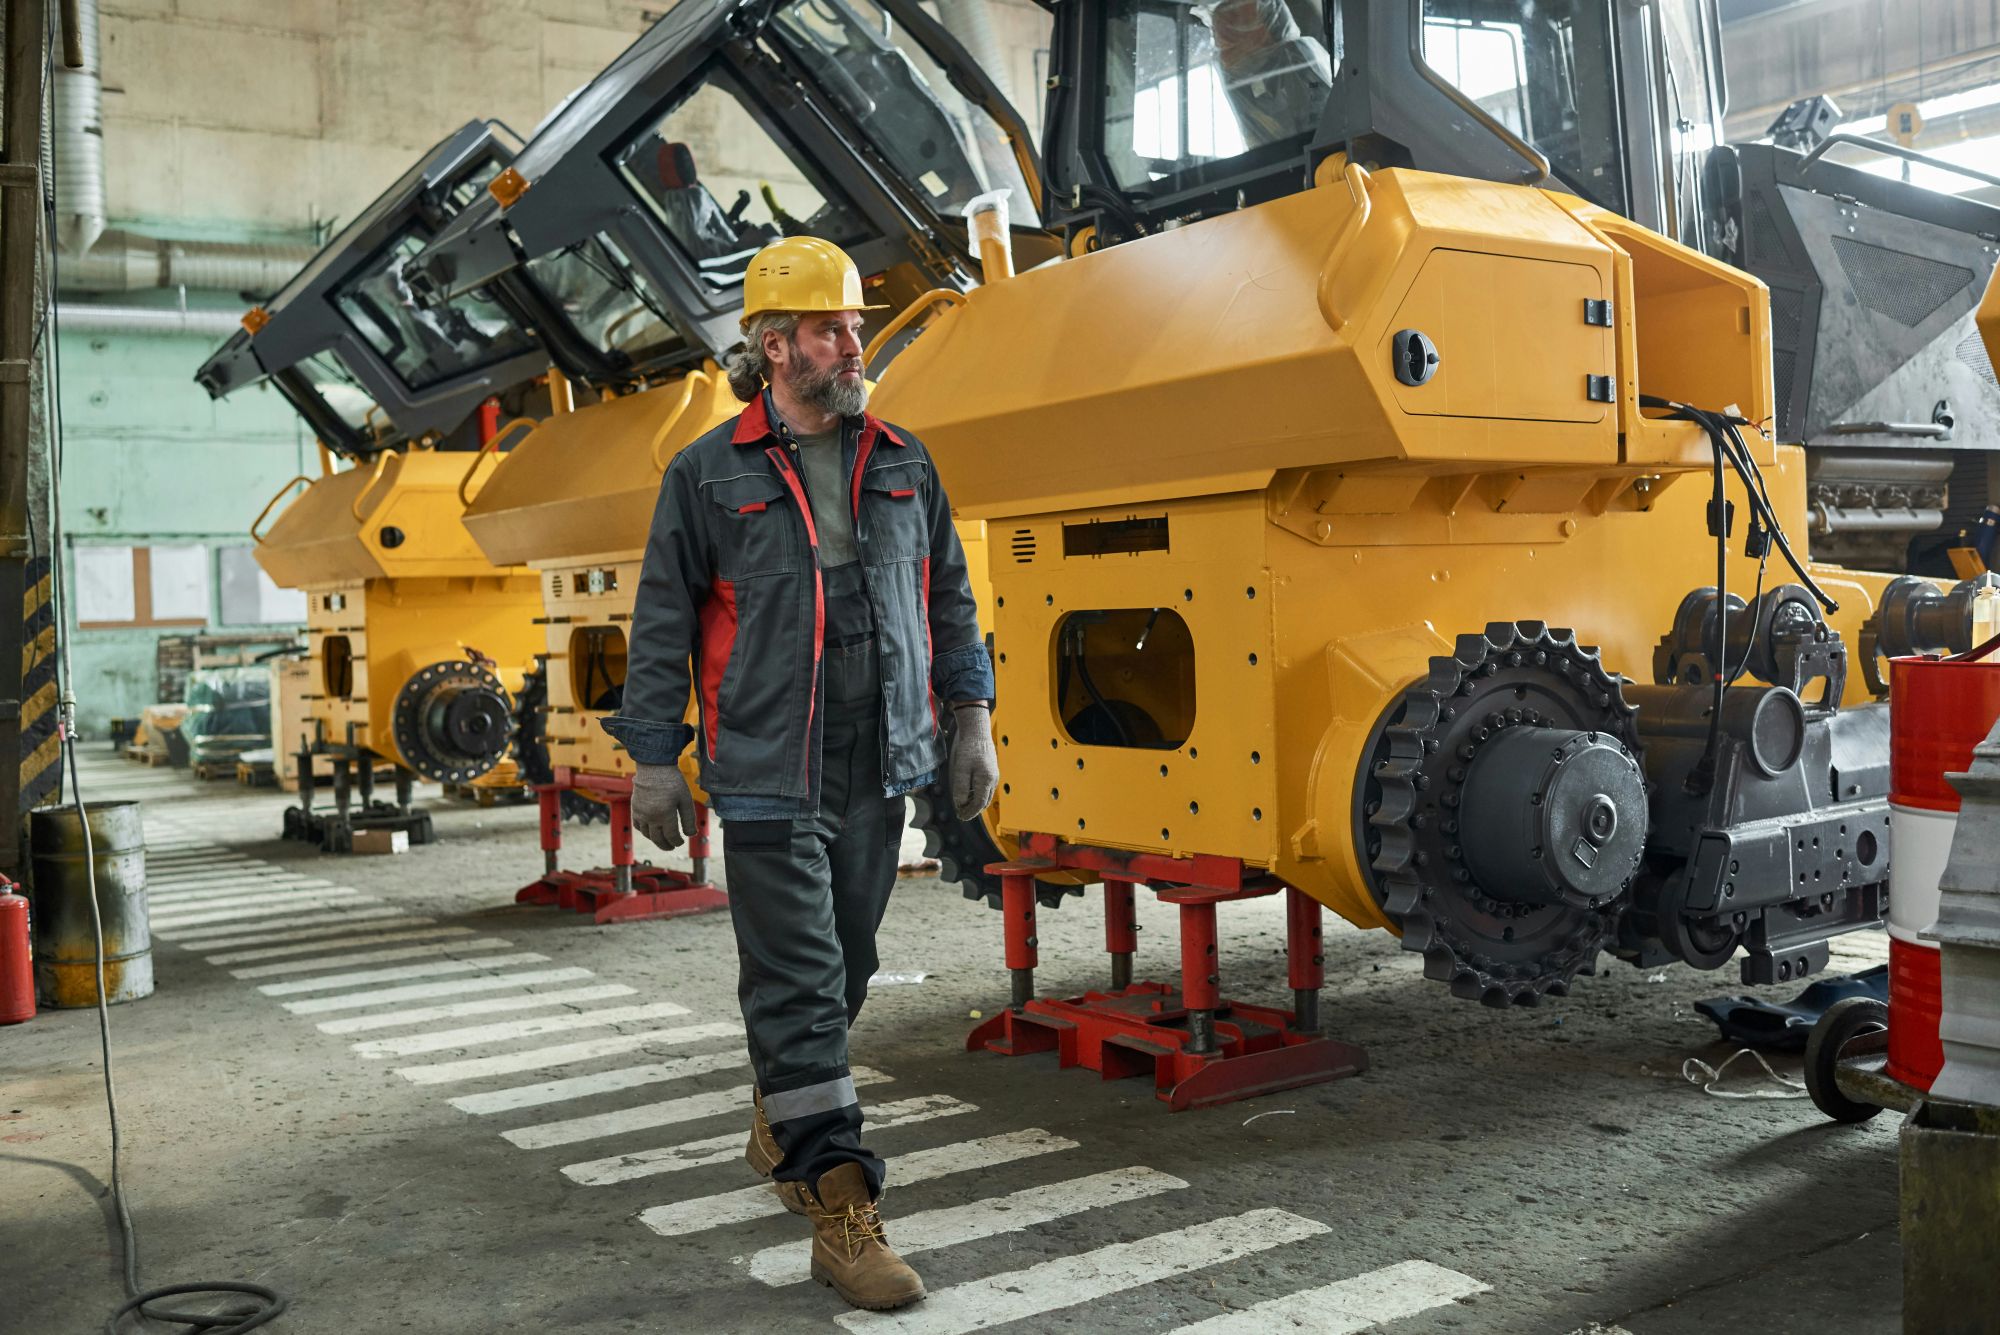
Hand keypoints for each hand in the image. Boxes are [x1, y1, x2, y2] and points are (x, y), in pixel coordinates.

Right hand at [631, 762, 696, 851]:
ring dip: (655, 839)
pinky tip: (651, 830)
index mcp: (664, 815)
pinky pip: (637, 825)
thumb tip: (691, 834)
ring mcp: (640, 813)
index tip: (681, 841)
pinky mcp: (634, 808)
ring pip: (647, 834)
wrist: (654, 767)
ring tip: (663, 840)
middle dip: (666, 845)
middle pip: (658, 839)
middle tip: (672, 846)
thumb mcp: (685, 800)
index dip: (677, 841)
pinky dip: (644, 831)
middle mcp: (650, 817)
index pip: (671, 836)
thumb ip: (688, 819)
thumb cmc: (672, 781)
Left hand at [948, 702, 998, 819]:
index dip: (970, 812)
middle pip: (984, 802)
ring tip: (963, 805)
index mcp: (986, 781)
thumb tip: (961, 804)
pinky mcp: (992, 772)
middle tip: (961, 813)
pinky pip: (986, 788)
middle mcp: (993, 780)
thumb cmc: (968, 750)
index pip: (979, 804)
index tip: (961, 816)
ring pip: (986, 796)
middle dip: (973, 810)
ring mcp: (994, 776)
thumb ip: (961, 789)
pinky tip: (969, 793)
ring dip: (976, 803)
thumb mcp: (961, 770)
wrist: (977, 733)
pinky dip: (978, 794)